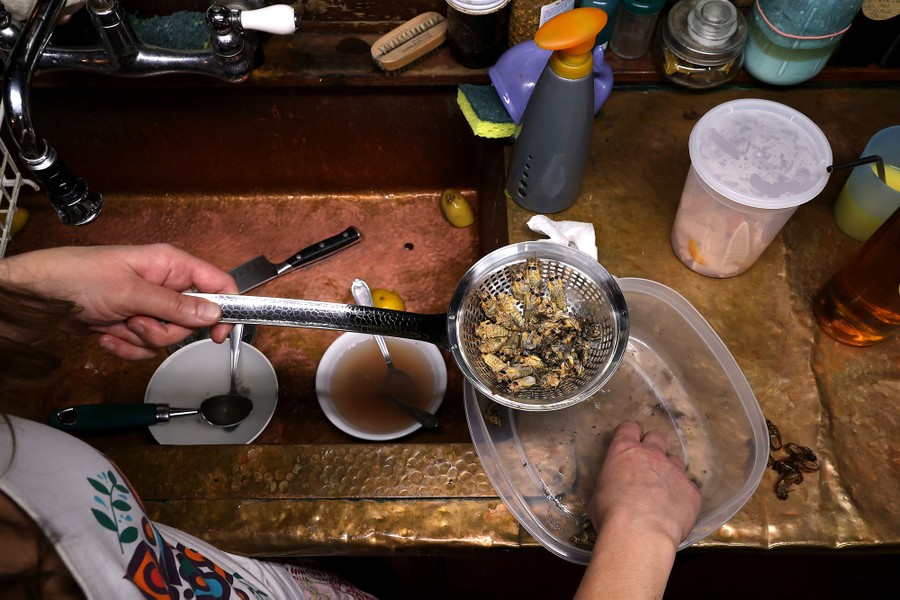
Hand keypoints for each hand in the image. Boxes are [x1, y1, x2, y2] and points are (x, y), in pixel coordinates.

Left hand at [0, 244, 236, 359]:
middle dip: (164, 329)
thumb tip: (213, 314)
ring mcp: (149, 306)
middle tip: (139, 321)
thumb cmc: (79, 277)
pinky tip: (106, 334)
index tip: (219, 332)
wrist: (40, 298)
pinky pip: (146, 346)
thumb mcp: (131, 292)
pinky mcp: (134, 323)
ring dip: (141, 339)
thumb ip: (175, 306)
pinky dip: (126, 346)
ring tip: (118, 324)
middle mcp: (165, 284)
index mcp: (171, 265)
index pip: (216, 283)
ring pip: (168, 336)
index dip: (225, 308)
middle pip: (192, 320)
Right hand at [588, 421, 701, 547]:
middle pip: (657, 437)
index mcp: (624, 451)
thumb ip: (610, 485)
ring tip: (662, 493)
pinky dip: (682, 497)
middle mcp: (652, 455)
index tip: (628, 444)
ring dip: (669, 472)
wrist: (640, 534)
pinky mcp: (692, 491)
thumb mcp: (598, 496)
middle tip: (647, 466)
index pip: (629, 428)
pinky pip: (688, 489)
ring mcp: (675, 471)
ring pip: (675, 462)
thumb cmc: (611, 514)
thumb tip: (613, 493)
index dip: (629, 434)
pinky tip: (674, 512)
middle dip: (653, 448)